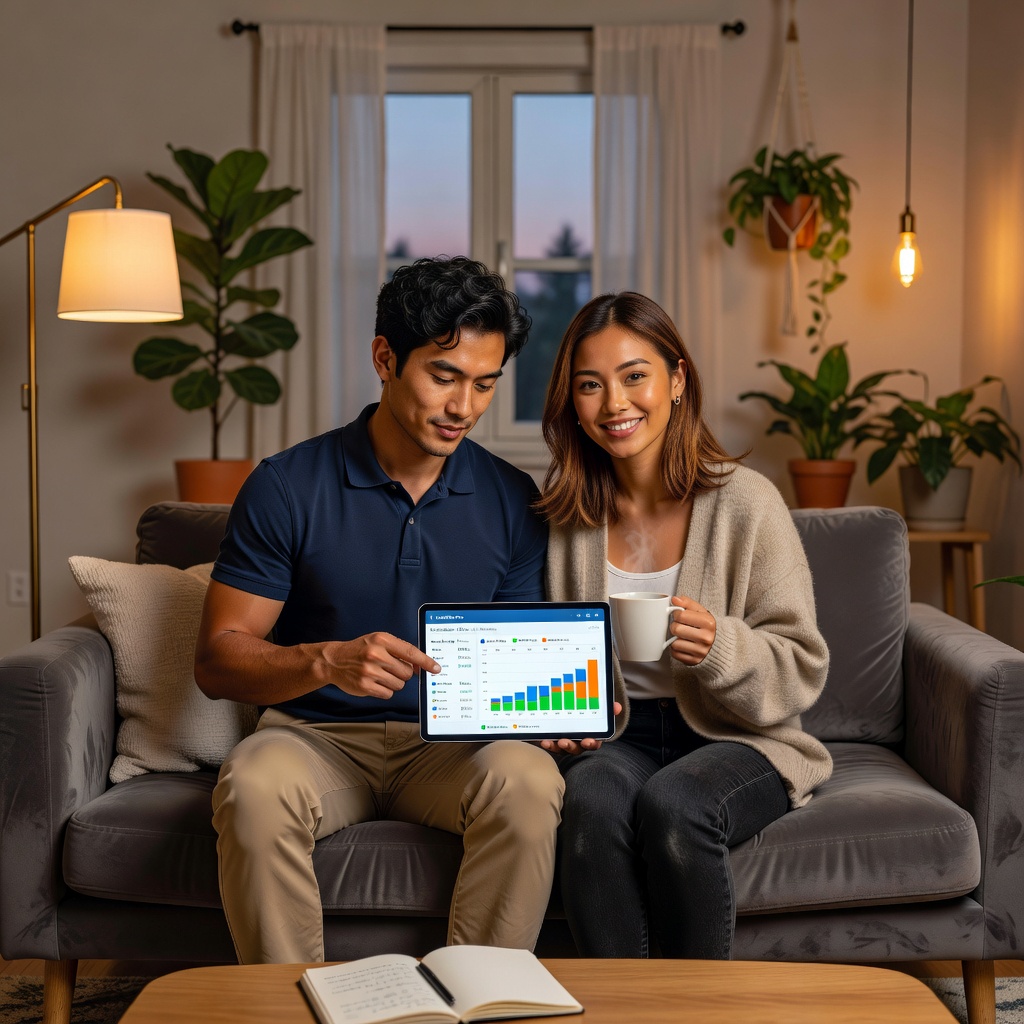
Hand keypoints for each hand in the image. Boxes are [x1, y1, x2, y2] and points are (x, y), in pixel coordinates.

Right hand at [318, 633, 439, 699]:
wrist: (334, 660)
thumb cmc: (360, 650)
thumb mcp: (378, 642)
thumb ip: (399, 651)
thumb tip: (420, 666)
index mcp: (382, 640)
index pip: (411, 652)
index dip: (426, 661)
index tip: (436, 668)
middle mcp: (376, 654)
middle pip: (407, 672)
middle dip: (402, 673)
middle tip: (389, 668)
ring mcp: (370, 671)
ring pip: (399, 684)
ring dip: (393, 682)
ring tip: (379, 674)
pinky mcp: (365, 686)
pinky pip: (388, 693)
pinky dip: (384, 690)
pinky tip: (374, 682)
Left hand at [539, 701, 622, 755]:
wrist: (569, 708)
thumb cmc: (588, 713)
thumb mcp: (598, 709)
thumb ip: (608, 708)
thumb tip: (617, 707)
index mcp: (591, 736)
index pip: (594, 743)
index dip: (591, 743)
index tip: (588, 741)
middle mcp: (578, 742)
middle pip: (576, 748)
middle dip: (571, 746)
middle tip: (565, 742)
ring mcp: (566, 742)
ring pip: (562, 749)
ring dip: (557, 746)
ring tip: (552, 741)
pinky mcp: (555, 740)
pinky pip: (552, 745)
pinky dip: (548, 743)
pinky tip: (543, 740)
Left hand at [669, 595, 715, 665]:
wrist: (717, 643)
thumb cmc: (705, 625)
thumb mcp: (700, 611)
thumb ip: (687, 603)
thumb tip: (674, 600)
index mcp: (708, 623)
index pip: (680, 615)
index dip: (676, 614)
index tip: (680, 615)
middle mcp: (706, 638)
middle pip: (676, 629)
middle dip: (675, 626)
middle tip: (680, 626)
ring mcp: (701, 651)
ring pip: (674, 643)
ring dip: (675, 638)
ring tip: (682, 636)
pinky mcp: (694, 661)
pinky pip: (675, 654)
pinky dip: (676, 649)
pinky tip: (683, 644)